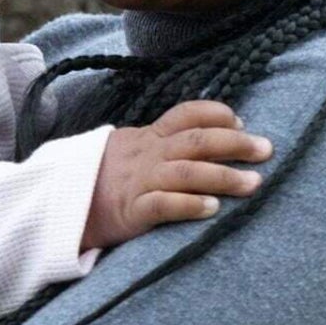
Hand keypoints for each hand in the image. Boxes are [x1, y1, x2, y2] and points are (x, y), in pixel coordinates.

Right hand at [81, 102, 272, 251]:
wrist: (59, 207)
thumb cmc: (103, 181)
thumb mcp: (130, 152)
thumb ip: (163, 145)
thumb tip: (209, 140)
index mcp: (147, 137)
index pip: (185, 114)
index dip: (216, 114)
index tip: (242, 121)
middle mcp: (146, 154)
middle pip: (196, 140)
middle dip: (235, 143)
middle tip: (266, 150)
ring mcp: (137, 181)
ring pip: (186, 171)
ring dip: (224, 176)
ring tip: (253, 184)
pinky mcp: (130, 211)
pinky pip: (163, 204)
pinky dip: (190, 205)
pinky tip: (213, 209)